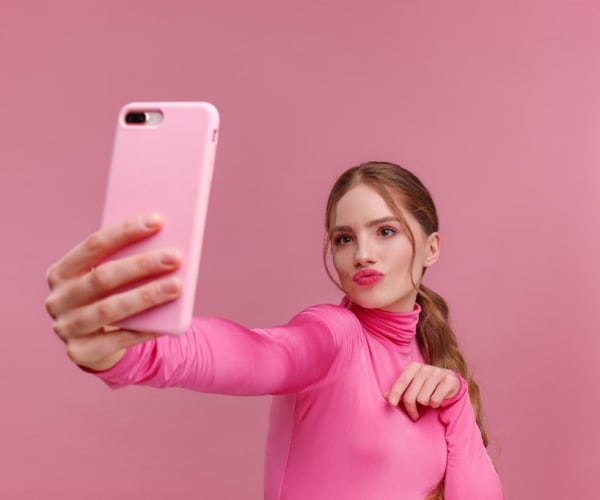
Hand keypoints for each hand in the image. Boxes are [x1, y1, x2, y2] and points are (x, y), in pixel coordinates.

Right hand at [44, 213, 181, 370]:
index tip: (158, 220)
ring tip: (178, 286)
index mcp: (62, 271)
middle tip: (175, 256)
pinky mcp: (81, 352)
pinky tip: (167, 321)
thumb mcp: (110, 277)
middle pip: (103, 277)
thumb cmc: (109, 297)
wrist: (95, 343)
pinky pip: (118, 339)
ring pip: (110, 309)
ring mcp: (66, 327)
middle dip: (141, 265)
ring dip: (147, 296)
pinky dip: (145, 329)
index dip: (126, 231)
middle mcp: (58, 299)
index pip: (94, 244)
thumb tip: (166, 241)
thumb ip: (126, 260)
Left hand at [384, 361, 459, 420]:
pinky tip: (437, 399)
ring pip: (423, 399)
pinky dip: (435, 404)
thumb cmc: (425, 383)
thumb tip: (385, 395)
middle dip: (411, 408)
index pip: (401, 382)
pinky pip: (436, 400)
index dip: (395, 394)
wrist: (449, 380)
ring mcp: (437, 373)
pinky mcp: (448, 380)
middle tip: (414, 415)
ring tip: (428, 400)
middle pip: (411, 395)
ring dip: (425, 404)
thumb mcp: (411, 383)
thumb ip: (398, 389)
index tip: (392, 404)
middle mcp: (424, 368)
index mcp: (413, 367)